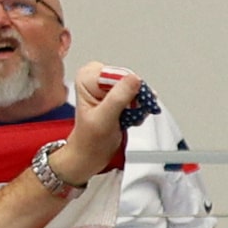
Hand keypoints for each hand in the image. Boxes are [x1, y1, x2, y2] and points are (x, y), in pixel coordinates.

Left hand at [48, 62, 140, 188]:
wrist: (90, 154)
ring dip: (138, 104)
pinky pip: (141, 94)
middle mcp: (98, 77)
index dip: (125, 90)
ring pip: (138, 86)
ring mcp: (110, 85)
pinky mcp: (121, 93)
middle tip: (126, 113)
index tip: (121, 105)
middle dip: (134, 98)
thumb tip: (134, 78)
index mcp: (86, 78)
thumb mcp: (103, 118)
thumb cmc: (89, 139)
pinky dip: (140, 107)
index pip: (118, 74)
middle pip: (130, 79)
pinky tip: (130, 118)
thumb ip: (118, 97)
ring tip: (127, 118)